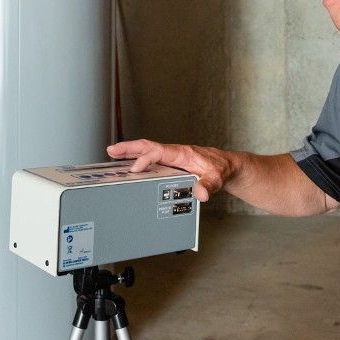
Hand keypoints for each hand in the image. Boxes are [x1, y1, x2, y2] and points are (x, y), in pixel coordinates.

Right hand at [107, 139, 233, 202]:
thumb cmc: (222, 169)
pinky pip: (152, 161)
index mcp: (183, 154)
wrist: (228, 167)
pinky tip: (129, 167)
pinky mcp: (172, 166)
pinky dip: (139, 161)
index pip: (160, 152)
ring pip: (148, 152)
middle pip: (149, 146)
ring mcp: (173, 159)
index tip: (135, 169)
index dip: (146, 159)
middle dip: (129, 148)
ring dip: (130, 153)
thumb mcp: (218, 177)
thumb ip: (209, 184)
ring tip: (112, 155)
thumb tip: (201, 193)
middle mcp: (175, 154)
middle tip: (111, 150)